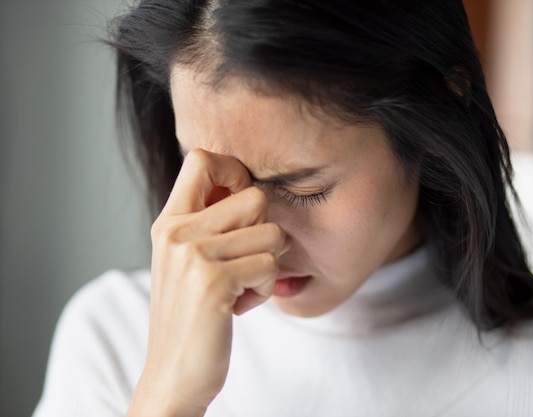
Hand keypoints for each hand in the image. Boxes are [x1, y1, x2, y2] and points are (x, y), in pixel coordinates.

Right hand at [127, 150, 289, 416]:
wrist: (173, 374)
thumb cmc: (191, 315)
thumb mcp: (186, 260)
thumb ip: (208, 222)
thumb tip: (247, 186)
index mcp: (169, 222)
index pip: (203, 159)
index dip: (235, 173)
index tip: (241, 208)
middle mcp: (176, 232)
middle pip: (255, 197)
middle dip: (264, 232)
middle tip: (245, 262)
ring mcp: (193, 256)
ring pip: (272, 232)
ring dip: (268, 265)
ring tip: (242, 286)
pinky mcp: (213, 281)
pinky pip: (271, 264)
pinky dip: (265, 289)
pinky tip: (240, 306)